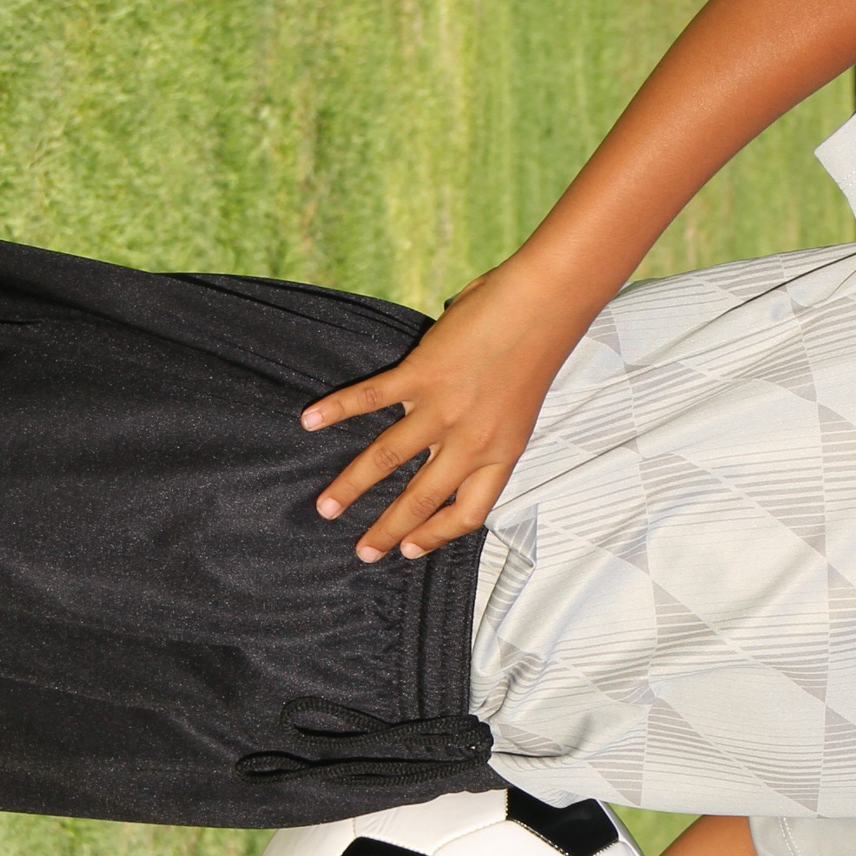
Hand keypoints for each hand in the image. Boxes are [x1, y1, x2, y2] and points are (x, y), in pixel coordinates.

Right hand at [301, 262, 587, 562]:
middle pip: (421, 499)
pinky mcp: (424, 374)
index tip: (410, 549)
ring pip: (388, 459)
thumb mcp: (518, 409)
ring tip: (326, 507)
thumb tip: (447, 439)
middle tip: (362, 551)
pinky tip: (310, 421)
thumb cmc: (536, 348)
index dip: (436, 536)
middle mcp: (472, 440)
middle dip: (386, 529)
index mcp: (502, 453)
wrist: (545, 305)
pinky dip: (338, 411)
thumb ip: (485, 432)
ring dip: (352, 487)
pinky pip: (372, 399)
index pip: (467, 514)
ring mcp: (445, 408)